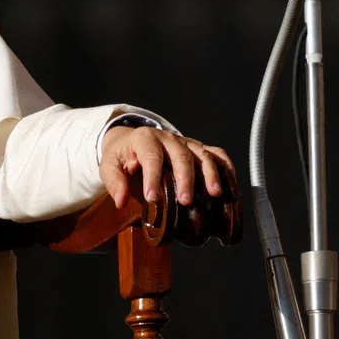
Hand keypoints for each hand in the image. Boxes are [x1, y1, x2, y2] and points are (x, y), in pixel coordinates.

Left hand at [99, 126, 234, 209]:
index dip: (152, 177)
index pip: (151, 156)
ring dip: (210, 173)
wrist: (130, 141)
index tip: (152, 198)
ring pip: (202, 153)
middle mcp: (167, 137)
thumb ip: (114, 182)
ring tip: (214, 193)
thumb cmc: (122, 157)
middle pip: (181, 155)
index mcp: (144, 139)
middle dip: (185, 178)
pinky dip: (225, 167)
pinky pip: (216, 154)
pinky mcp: (197, 149)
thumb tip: (120, 201)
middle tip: (185, 201)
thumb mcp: (110, 166)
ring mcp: (185, 142)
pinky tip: (228, 184)